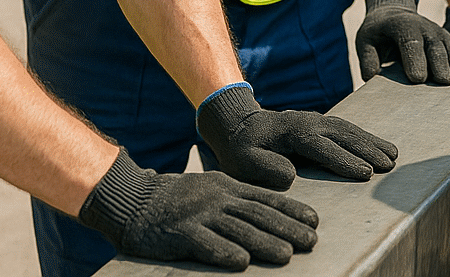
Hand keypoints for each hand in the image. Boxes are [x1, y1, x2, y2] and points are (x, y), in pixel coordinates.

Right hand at [78, 148, 318, 270]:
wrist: (134, 199)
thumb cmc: (177, 199)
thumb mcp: (212, 190)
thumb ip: (237, 200)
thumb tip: (268, 213)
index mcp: (227, 187)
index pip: (265, 199)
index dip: (292, 210)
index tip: (314, 221)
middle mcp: (217, 199)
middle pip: (258, 214)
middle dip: (287, 228)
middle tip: (311, 241)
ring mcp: (199, 215)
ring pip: (237, 229)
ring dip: (264, 242)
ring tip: (286, 255)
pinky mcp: (179, 233)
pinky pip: (205, 243)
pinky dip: (224, 252)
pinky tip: (242, 262)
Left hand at [196, 84, 396, 185]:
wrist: (240, 125)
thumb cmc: (242, 149)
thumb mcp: (243, 161)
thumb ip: (265, 166)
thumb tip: (291, 174)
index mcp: (292, 131)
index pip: (322, 146)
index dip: (344, 160)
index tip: (365, 173)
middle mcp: (309, 122)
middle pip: (343, 134)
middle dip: (367, 150)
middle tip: (389, 166)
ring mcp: (317, 120)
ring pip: (349, 129)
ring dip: (372, 142)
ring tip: (394, 156)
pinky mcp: (322, 124)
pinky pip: (347, 128)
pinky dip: (366, 137)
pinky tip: (380, 146)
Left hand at [355, 0, 449, 84]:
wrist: (393, 12)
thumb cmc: (378, 32)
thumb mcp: (365, 40)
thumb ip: (368, 58)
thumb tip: (372, 78)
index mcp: (401, 25)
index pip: (410, 42)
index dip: (414, 59)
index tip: (417, 79)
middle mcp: (422, 26)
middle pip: (433, 45)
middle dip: (439, 63)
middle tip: (443, 82)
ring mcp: (436, 31)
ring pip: (448, 46)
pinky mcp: (446, 39)